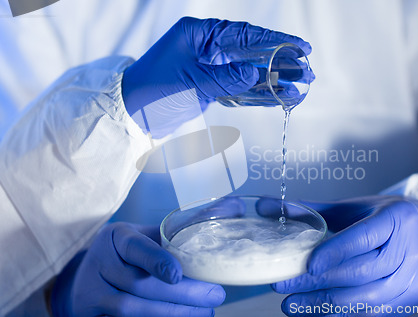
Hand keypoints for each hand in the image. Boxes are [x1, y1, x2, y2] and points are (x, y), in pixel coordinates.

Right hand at [51, 222, 224, 316]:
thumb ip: (188, 224)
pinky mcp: (91, 314)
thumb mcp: (150, 234)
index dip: (156, 261)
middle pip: (139, 284)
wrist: (89, 276)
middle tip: (215, 296)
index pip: (135, 247)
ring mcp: (91, 292)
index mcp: (116, 237)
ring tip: (205, 312)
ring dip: (172, 313)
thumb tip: (235, 206)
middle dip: (180, 295)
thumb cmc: (131, 252)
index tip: (177, 275)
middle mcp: (100, 263)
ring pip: (132, 308)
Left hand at [122, 16, 311, 137]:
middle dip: (281, 62)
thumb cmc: (152, 91)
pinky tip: (279, 97)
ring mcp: (211, 68)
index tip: (301, 46)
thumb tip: (256, 74)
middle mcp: (208, 47)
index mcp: (200, 34)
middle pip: (253, 52)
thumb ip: (225, 78)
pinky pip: (241, 89)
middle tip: (307, 72)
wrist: (130, 114)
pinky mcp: (212, 88)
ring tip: (300, 87)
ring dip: (274, 80)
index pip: (245, 34)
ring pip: (250, 72)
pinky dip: (259, 94)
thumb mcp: (190, 82)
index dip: (276, 39)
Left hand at [263, 196, 417, 315]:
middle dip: (317, 282)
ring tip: (291, 304)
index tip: (308, 265)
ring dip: (325, 304)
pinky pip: (373, 312)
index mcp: (396, 219)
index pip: (364, 238)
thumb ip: (312, 210)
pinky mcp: (411, 300)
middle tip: (282, 285)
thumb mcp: (355, 208)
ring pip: (366, 298)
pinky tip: (315, 310)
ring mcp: (414, 280)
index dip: (335, 252)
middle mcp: (410, 250)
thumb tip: (264, 207)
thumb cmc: (387, 217)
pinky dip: (341, 313)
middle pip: (360, 272)